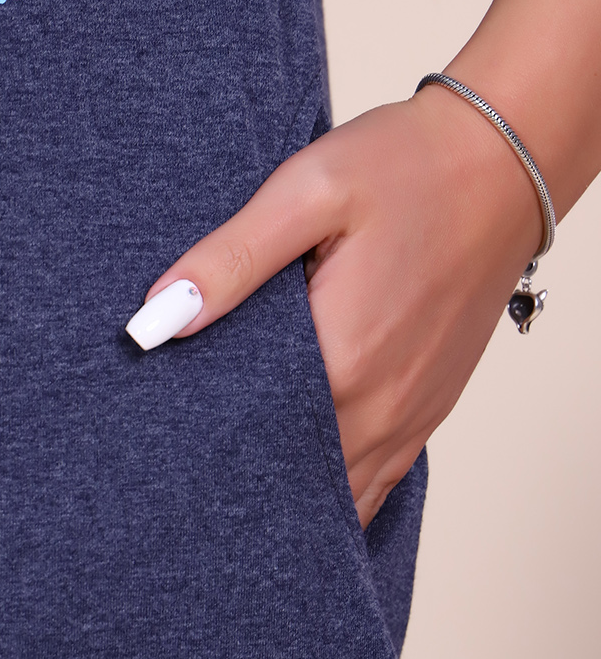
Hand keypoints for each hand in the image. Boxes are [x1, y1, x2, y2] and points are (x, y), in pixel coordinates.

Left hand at [133, 86, 544, 526]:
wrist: (502, 164)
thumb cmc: (408, 168)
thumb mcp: (307, 191)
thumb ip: (231, 259)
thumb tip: (156, 319)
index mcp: (341, 359)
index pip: (244, 434)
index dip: (195, 437)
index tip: (156, 426)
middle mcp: (379, 406)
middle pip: (285, 475)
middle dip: (230, 468)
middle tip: (177, 454)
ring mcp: (408, 417)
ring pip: (332, 493)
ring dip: (281, 488)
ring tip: (225, 473)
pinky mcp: (426, 412)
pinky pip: (373, 484)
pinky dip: (331, 488)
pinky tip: (292, 477)